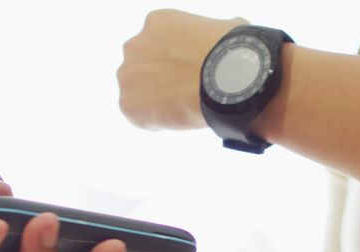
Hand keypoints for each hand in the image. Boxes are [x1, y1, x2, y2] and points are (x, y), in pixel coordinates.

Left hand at [117, 9, 246, 129]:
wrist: (224, 81)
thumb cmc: (231, 53)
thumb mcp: (227, 29)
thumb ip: (215, 32)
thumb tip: (226, 34)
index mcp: (157, 22)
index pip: (161, 43)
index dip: (177, 60)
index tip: (192, 72)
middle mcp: (135, 44)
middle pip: (144, 66)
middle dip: (161, 78)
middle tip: (185, 91)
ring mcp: (128, 75)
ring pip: (139, 92)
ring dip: (157, 99)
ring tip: (183, 107)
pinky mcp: (128, 104)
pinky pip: (140, 117)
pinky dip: (157, 121)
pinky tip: (178, 118)